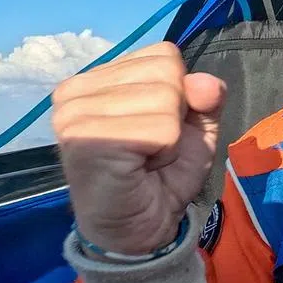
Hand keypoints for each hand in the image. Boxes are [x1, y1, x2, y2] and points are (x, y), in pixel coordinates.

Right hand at [52, 42, 225, 254]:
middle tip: (152, 148)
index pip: (164, 53)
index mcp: (96, 79)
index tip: (159, 127)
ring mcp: (75, 113)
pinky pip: (160, 127)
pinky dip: (164, 150)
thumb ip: (204, 98)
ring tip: (145, 158)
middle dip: (176, 114)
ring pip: (166, 97)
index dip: (180, 92)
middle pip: (167, 71)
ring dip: (169, 136)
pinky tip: (140, 167)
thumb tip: (206, 82)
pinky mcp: (86, 139)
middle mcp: (76, 89)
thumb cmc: (161, 177)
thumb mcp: (193, 128)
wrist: (142, 230)